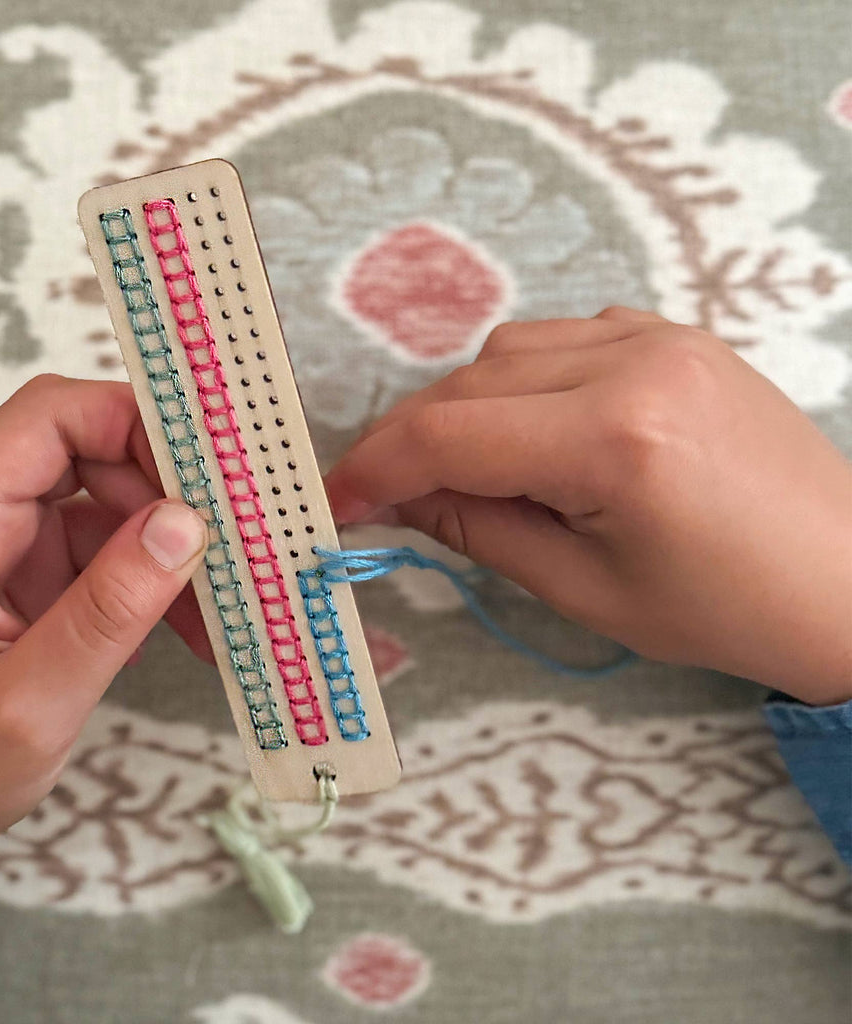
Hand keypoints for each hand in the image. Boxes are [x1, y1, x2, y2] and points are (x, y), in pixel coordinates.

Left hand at [0, 376, 208, 958]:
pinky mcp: (29, 574)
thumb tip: (185, 525)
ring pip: (107, 497)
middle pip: (87, 447)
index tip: (211, 471)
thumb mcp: (28, 707)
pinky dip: (152, 578)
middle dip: (166, 490)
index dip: (134, 422)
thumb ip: (106, 612)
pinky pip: (105, 547)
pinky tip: (186, 625)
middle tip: (231, 543)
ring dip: (167, 542)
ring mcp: (3, 542)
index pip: (50, 417)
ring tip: (216, 605)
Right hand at [327, 308, 851, 702]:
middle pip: (470, 383)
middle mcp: (634, 362)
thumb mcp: (583, 590)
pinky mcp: (675, 333)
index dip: (376, 466)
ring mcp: (660, 336)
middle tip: (392, 497)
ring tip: (472, 472)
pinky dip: (522, 382)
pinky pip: (563, 340)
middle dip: (415, 440)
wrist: (847, 578)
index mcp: (615, 440)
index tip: (336, 499)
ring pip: (508, 351)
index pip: (451, 436)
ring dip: (467, 408)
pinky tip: (538, 432)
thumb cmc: (722, 609)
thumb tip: (397, 495)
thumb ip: (479, 528)